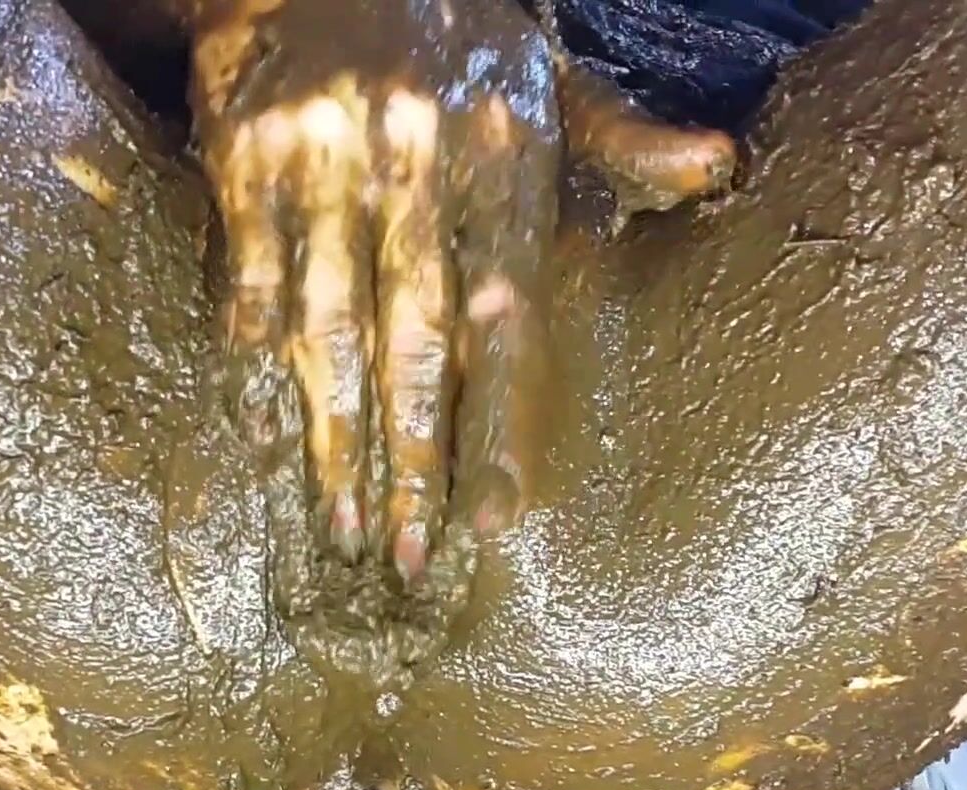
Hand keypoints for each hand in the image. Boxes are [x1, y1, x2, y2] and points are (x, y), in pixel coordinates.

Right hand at [191, 0, 734, 580]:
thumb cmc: (451, 26)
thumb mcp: (545, 71)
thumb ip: (621, 136)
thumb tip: (718, 166)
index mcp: (505, 155)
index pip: (508, 318)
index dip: (498, 423)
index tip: (494, 518)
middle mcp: (417, 162)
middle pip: (414, 344)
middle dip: (409, 463)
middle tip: (405, 560)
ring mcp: (327, 159)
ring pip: (330, 324)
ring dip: (332, 435)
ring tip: (340, 526)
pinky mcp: (248, 153)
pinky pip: (248, 275)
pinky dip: (251, 356)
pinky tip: (260, 429)